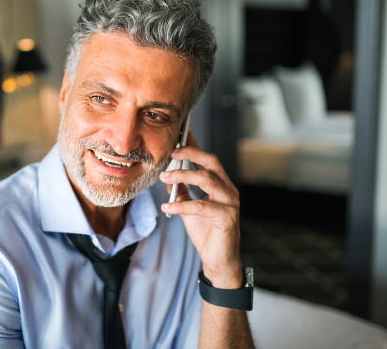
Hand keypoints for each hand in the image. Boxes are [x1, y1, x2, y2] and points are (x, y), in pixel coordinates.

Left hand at [160, 131, 242, 288]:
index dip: (195, 146)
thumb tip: (167, 177)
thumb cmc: (206, 232)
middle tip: (171, 152)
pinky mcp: (227, 218)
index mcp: (221, 185)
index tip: (181, 134)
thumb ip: (182, 192)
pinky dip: (181, 205)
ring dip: (183, 176)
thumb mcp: (189, 208)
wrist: (218, 260)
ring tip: (164, 177)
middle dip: (191, 154)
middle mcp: (228, 190)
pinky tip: (166, 206)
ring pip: (207, 180)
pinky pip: (202, 206)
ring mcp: (230, 203)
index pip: (208, 160)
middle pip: (212, 163)